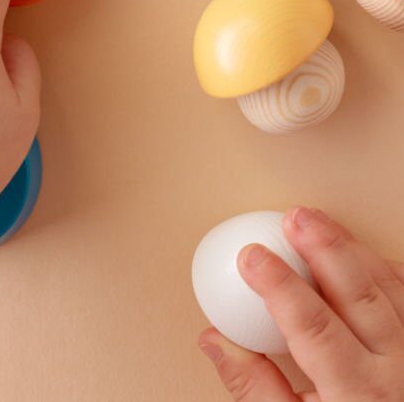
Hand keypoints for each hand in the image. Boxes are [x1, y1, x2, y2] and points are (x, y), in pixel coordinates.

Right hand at [200, 208, 403, 399]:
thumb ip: (254, 387)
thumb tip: (216, 341)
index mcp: (357, 395)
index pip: (315, 329)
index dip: (280, 288)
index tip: (251, 257)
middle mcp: (396, 373)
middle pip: (361, 298)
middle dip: (325, 250)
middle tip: (294, 218)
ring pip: (388, 290)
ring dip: (352, 250)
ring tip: (317, 222)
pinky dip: (387, 270)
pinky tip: (361, 256)